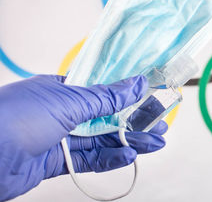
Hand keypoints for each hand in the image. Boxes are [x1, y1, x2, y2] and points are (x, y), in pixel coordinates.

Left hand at [0, 75, 166, 200]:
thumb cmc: (16, 117)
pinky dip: (109, 159)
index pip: (103, 91)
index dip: (128, 96)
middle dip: (134, 122)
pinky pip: (87, 159)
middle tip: (161, 124)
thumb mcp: (68, 102)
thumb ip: (106, 97)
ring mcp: (58, 138)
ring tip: (156, 142)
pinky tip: (129, 156)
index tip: (150, 98)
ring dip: (129, 141)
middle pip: (106, 118)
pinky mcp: (54, 162)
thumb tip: (136, 83)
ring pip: (101, 140)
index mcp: (62, 90)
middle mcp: (61, 113)